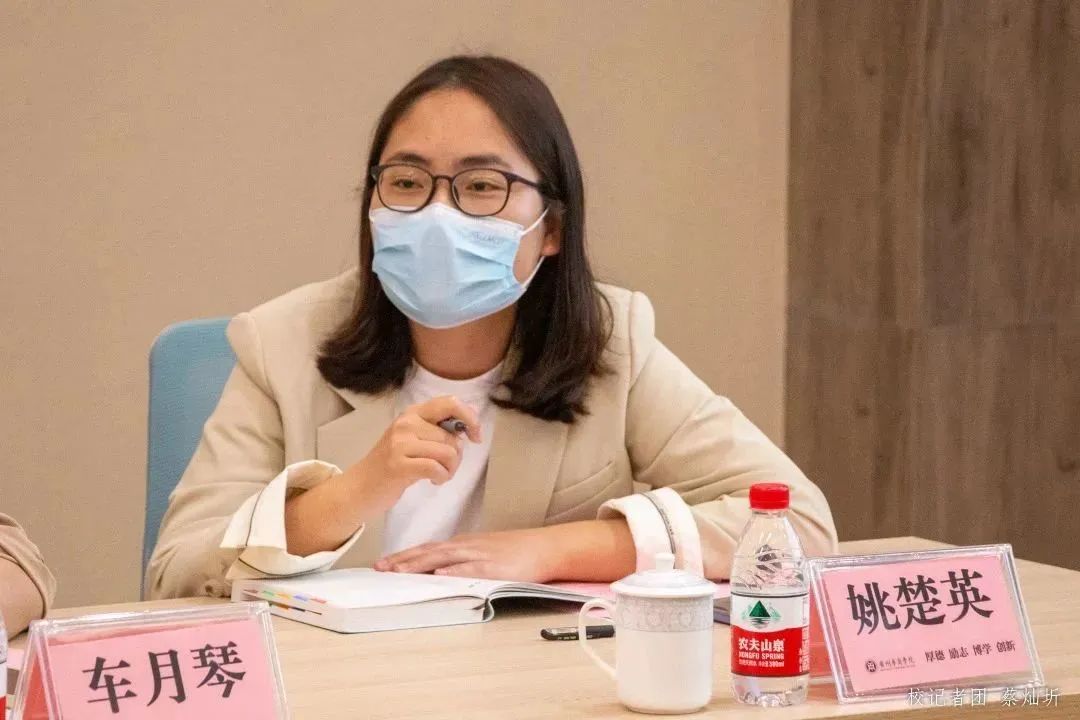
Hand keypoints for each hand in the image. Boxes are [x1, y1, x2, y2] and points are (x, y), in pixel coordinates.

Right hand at [345, 395, 481, 516]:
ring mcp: (400, 443)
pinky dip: (441, 477)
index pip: (450, 403)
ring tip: (438, 475)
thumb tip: (468, 427)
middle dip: (457, 457)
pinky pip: (436, 468)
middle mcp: (406, 423)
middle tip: (445, 468)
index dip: (470, 418)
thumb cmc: (392, 463)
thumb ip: (437, 430)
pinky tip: (433, 481)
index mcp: (413, 412)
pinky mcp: (399, 464)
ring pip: (448, 452)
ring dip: (449, 470)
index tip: (475, 436)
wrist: (360, 486)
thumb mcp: (413, 439)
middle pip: (452, 437)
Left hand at [375, 528, 555, 582]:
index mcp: (463, 544)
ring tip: (399, 571)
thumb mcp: (483, 550)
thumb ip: (462, 559)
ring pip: (444, 558)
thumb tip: (438, 569)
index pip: (427, 549)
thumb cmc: (516, 551)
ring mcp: (480, 556)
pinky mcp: (494, 567)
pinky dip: (454, 570)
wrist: (545, 547)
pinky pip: (471, 568)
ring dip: (419, 564)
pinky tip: (439, 574)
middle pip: (429, 552)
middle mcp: (467, 547)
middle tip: (381, 568)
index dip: (405, 556)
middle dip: (403, 560)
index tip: (385, 562)